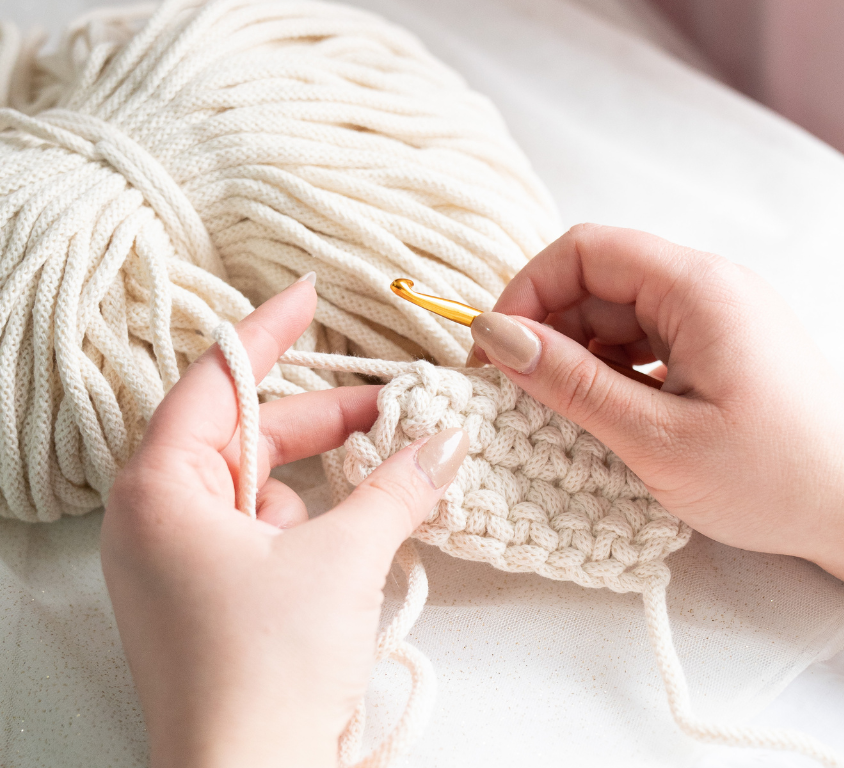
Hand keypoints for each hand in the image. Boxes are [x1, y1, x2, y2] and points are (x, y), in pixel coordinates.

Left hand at [102, 277, 468, 767]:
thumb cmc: (268, 667)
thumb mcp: (345, 557)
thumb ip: (398, 487)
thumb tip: (447, 443)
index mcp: (161, 491)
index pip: (214, 381)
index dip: (267, 333)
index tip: (310, 295)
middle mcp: (158, 520)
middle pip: (245, 434)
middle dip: (321, 417)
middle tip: (392, 404)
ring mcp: (182, 562)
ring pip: (261, 485)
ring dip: (326, 473)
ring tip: (394, 469)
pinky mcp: (211, 598)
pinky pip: (265, 530)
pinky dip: (315, 518)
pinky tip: (364, 527)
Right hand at [468, 224, 843, 560]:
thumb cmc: (773, 478)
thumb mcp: (658, 439)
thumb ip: (573, 384)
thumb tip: (498, 337)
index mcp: (697, 288)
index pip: (585, 250)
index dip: (527, 292)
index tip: (495, 355)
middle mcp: (707, 286)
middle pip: (598, 280)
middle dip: (547, 330)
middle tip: (514, 395)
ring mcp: (715, 317)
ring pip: (617, 315)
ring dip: (577, 357)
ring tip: (559, 416)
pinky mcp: (719, 347)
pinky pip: (645, 342)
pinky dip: (612, 373)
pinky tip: (604, 416)